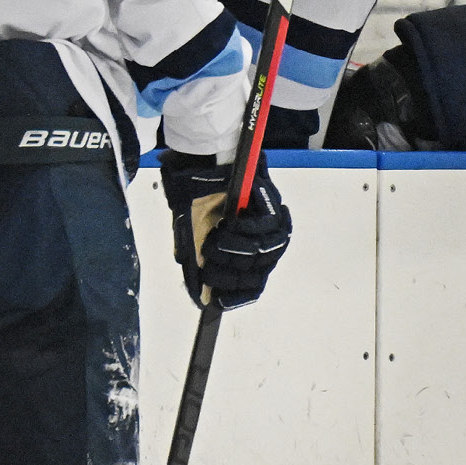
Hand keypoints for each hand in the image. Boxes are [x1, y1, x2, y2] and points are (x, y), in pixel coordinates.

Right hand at [160, 149, 291, 308]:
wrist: (199, 164)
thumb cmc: (195, 198)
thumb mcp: (191, 236)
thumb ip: (197, 263)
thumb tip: (198, 296)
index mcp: (247, 253)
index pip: (253, 285)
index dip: (238, 295)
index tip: (218, 300)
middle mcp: (263, 242)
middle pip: (259, 272)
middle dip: (230, 272)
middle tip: (208, 262)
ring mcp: (272, 223)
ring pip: (265, 250)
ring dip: (236, 251)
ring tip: (214, 242)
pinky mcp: (274, 204)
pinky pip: (268, 225)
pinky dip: (245, 229)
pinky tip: (229, 225)